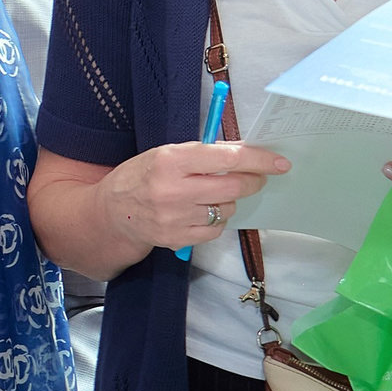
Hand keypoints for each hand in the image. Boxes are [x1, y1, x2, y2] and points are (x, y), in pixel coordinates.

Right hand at [101, 141, 287, 248]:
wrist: (112, 213)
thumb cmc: (142, 176)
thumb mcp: (167, 154)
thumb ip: (204, 153)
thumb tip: (245, 151)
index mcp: (170, 161)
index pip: (226, 158)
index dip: (257, 159)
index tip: (279, 162)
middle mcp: (173, 190)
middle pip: (233, 186)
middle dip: (252, 181)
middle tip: (256, 178)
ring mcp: (175, 218)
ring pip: (226, 209)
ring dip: (228, 200)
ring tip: (211, 195)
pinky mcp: (177, 239)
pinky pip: (215, 230)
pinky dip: (216, 220)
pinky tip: (201, 212)